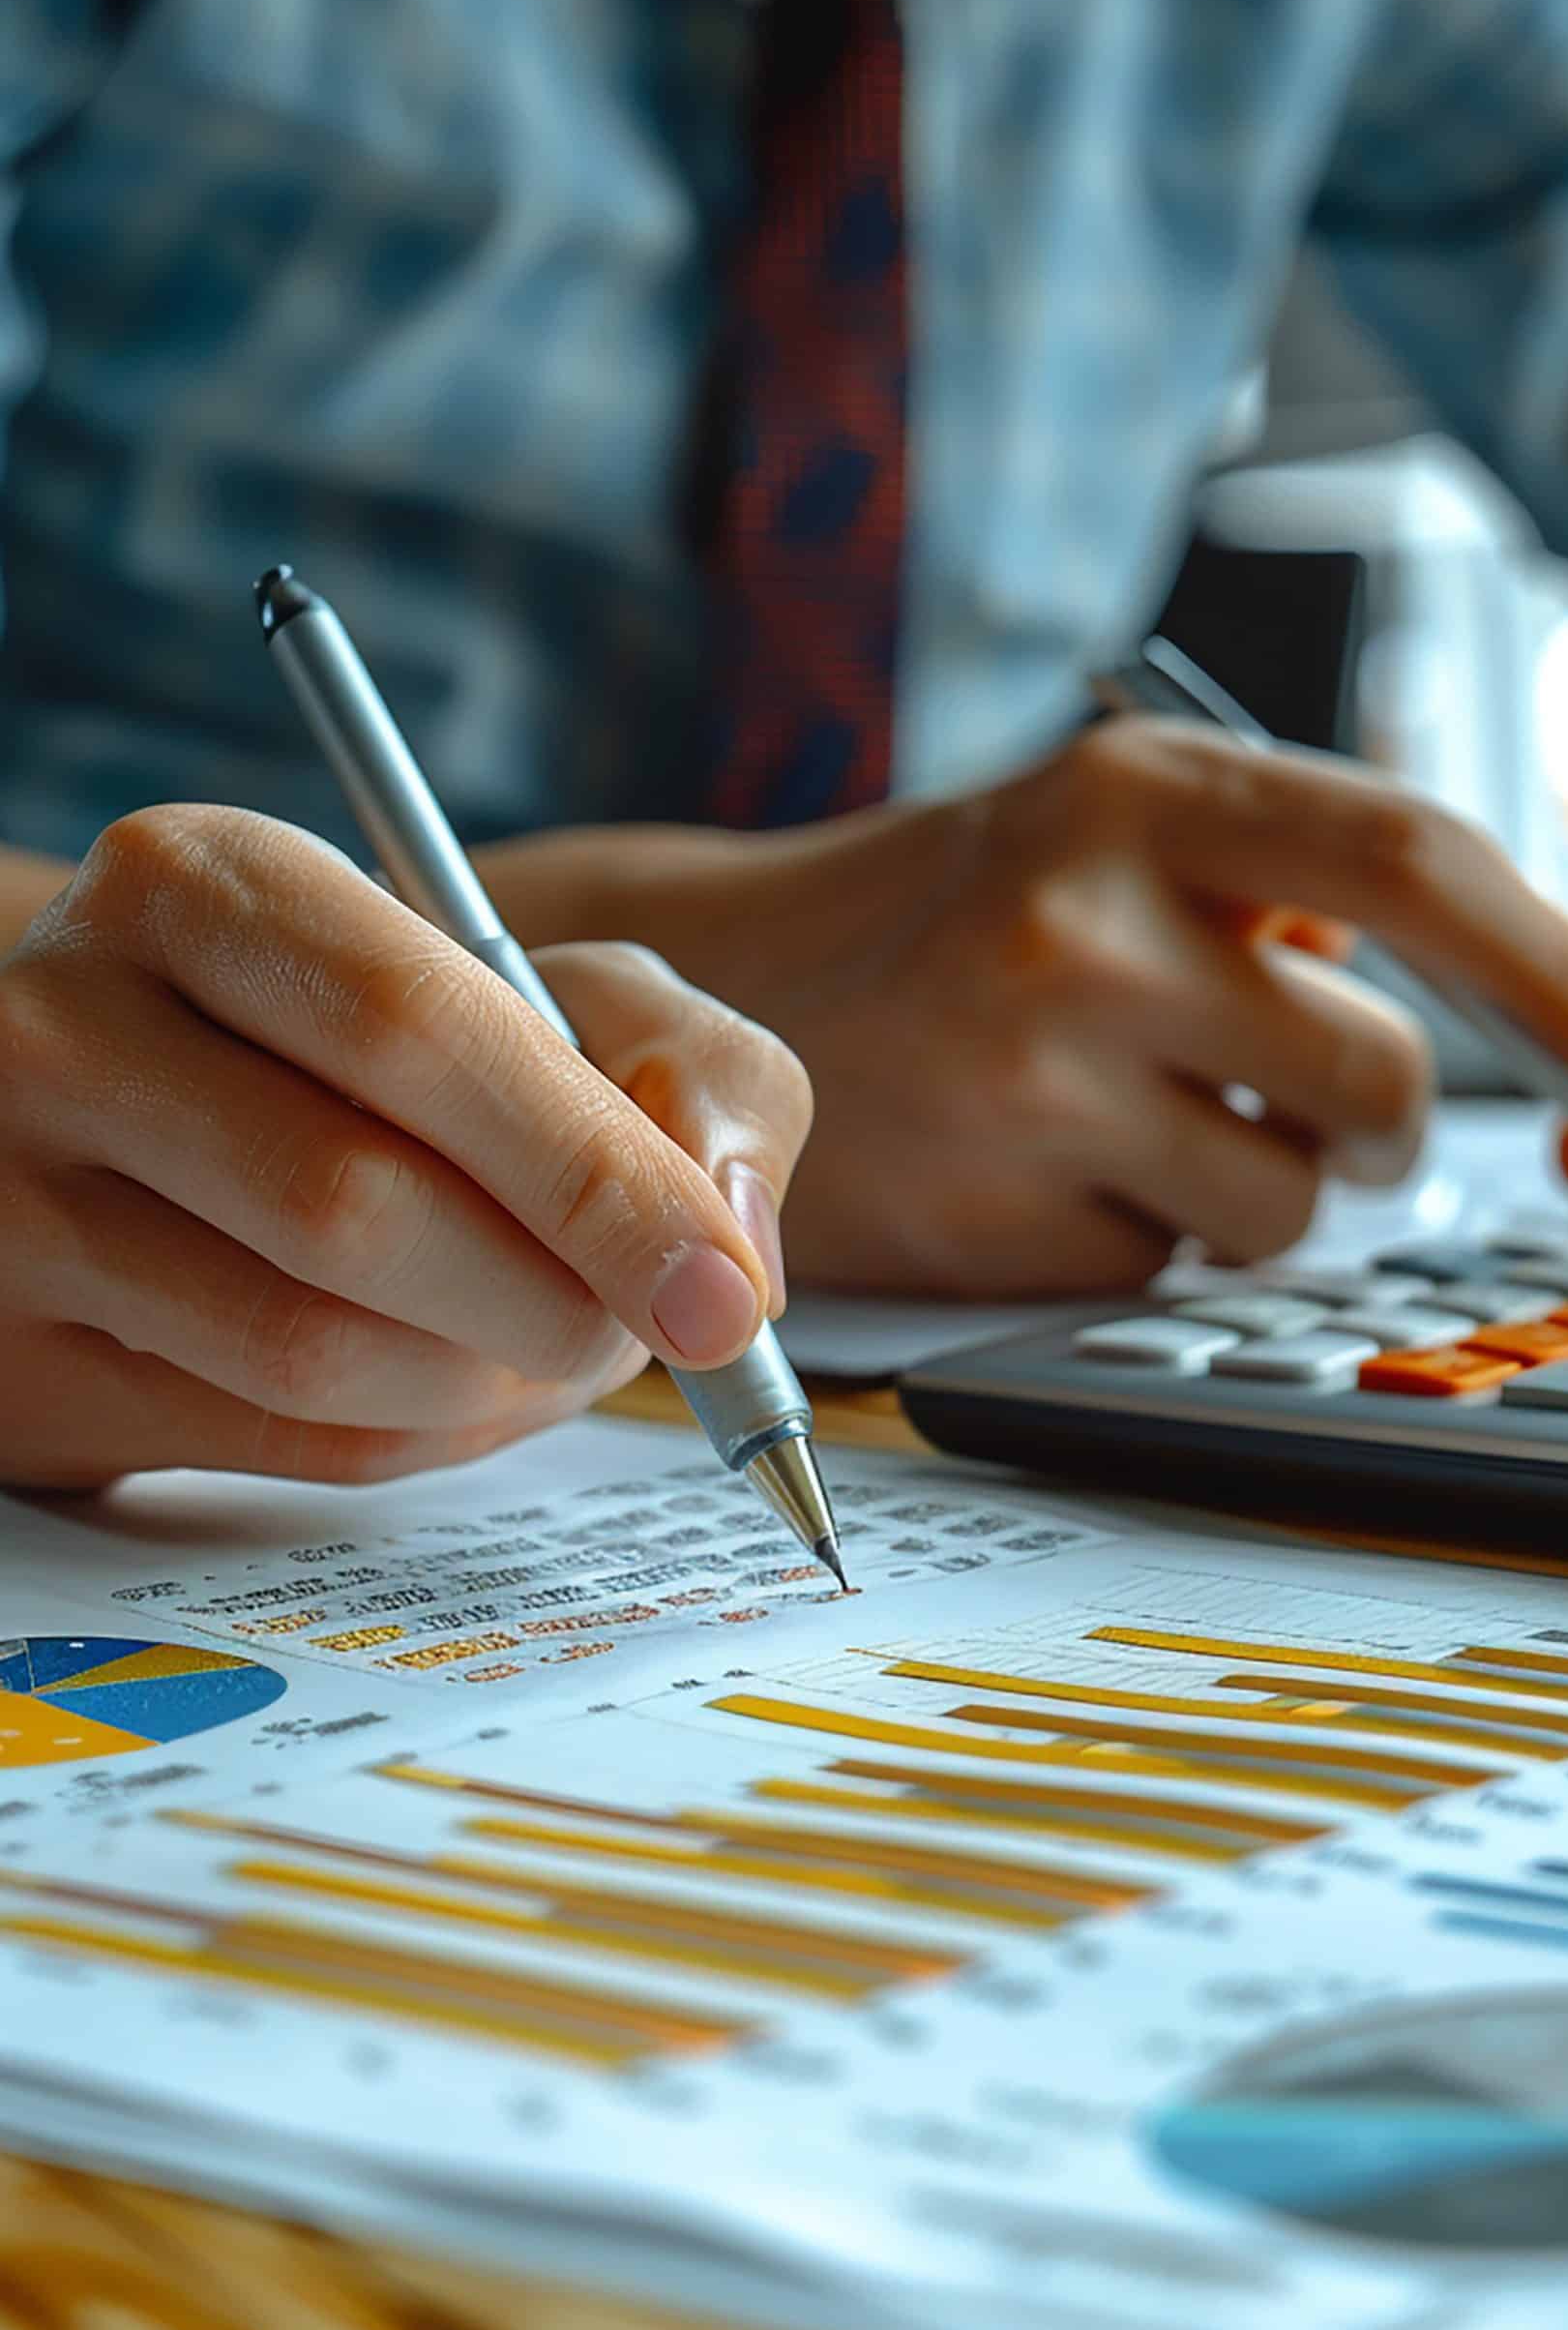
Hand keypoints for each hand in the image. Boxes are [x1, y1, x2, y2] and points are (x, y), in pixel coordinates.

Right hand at [0, 806, 809, 1488]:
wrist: (143, 1110)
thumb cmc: (385, 1047)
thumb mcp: (553, 988)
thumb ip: (691, 1068)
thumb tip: (734, 1245)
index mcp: (202, 888)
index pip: (413, 1033)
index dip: (592, 1178)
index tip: (722, 1291)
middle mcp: (65, 1027)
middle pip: (354, 1208)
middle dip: (556, 1301)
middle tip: (655, 1330)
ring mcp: (6, 1199)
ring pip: (307, 1348)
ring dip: (496, 1383)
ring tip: (567, 1345)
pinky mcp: (9, 1360)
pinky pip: (270, 1441)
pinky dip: (426, 1438)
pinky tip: (477, 1389)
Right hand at [593, 719, 1567, 1293]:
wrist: (724, 990)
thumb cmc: (975, 910)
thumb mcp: (1125, 828)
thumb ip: (1305, 882)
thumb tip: (1538, 998)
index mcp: (1148, 788)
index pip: (1416, 864)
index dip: (1563, 970)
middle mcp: (1088, 915)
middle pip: (1382, 1081)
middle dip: (1380, 1121)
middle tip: (1311, 1097)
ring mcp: (1033, 1073)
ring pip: (1296, 1200)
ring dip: (1264, 1181)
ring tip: (1135, 1113)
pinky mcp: (996, 1214)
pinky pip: (1178, 1264)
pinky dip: (1152, 1233)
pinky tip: (1052, 1168)